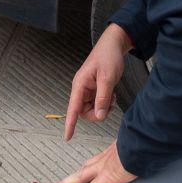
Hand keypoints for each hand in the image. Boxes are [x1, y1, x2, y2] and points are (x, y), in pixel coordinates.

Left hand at [49, 140, 137, 182]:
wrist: (142, 143)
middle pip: (81, 171)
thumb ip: (132, 154)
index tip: (81, 173)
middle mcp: (102, 161)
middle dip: (68, 179)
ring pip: (78, 179)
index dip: (85, 169)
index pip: (93, 163)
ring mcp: (102, 170)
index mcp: (109, 154)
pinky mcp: (107, 179)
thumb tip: (139, 157)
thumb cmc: (142, 145)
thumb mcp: (134, 148)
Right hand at [65, 23, 130, 140]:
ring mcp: (88, 89)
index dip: (70, 123)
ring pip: (92, 109)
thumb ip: (102, 98)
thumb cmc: (108, 57)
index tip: (67, 136)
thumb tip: (99, 116)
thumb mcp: (107, 78)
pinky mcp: (95, 89)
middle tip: (109, 106)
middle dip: (97, 113)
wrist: (114, 45)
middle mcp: (81, 88)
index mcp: (80, 84)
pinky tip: (112, 95)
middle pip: (84, 111)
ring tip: (112, 98)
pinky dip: (106, 103)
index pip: (73, 108)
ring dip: (103, 107)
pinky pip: (98, 103)